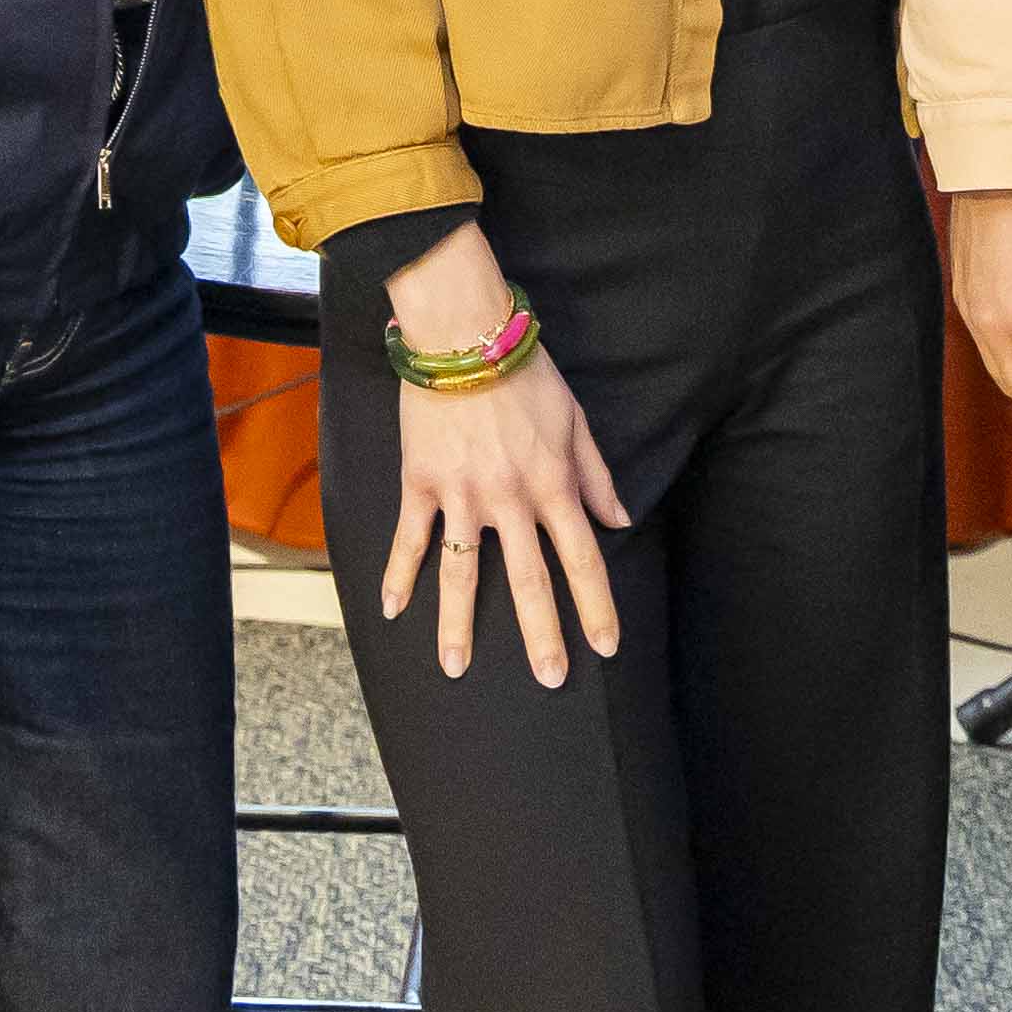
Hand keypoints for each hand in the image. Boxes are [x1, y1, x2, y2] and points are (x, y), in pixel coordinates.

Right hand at [378, 222, 628, 686]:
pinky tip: (391, 609)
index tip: (605, 647)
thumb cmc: (525, 370)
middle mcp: (510, 498)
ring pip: (462, 573)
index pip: (583, 559)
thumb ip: (596, 475)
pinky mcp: (420, 482)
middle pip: (529, 580)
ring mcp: (461, 494)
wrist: (462, 332)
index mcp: (553, 483)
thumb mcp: (575, 419)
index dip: (596, 606)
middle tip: (550, 679)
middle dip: (541, 636)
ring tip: (454, 668)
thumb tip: (620, 522)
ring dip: (458, 625)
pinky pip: (410, 537)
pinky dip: (399, 574)